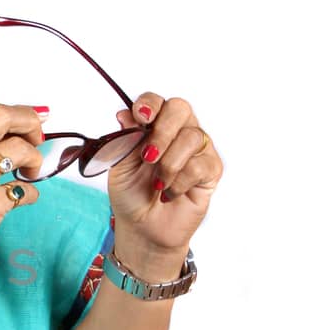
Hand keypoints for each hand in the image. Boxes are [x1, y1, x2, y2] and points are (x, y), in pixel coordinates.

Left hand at [105, 94, 222, 267]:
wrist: (142, 228)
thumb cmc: (131, 195)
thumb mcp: (119, 167)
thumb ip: (124, 140)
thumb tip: (124, 114)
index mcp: (153, 126)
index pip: (156, 101)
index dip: (150, 104)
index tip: (141, 117)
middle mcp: (177, 132)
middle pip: (181, 108)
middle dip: (163, 131)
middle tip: (148, 156)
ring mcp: (196, 149)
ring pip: (192, 137)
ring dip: (170, 164)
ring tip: (158, 184)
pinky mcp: (210, 170)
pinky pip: (200, 165)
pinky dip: (180, 182)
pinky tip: (169, 194)